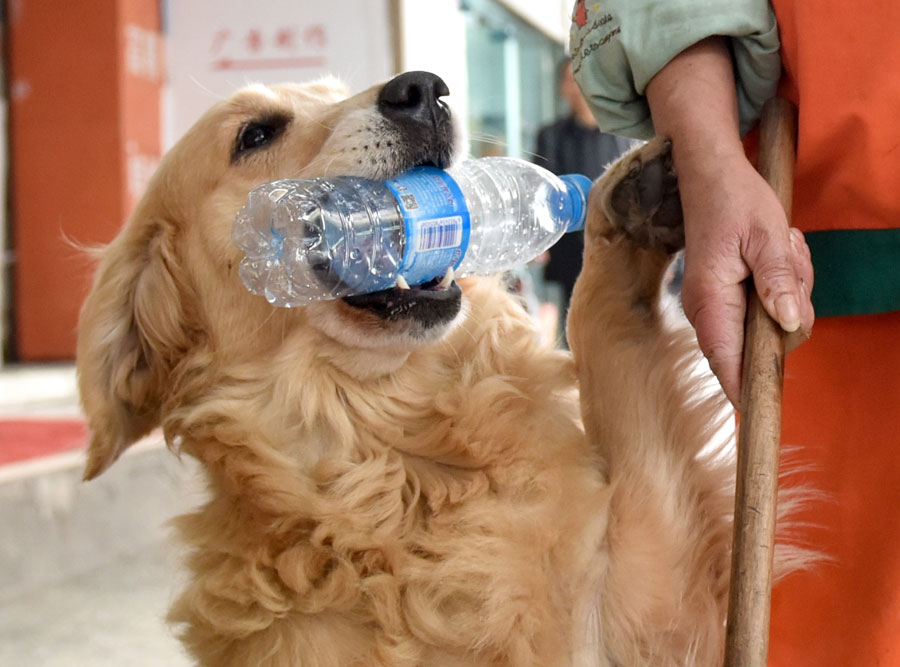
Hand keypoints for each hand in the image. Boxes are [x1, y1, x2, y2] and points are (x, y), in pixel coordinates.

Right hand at [644, 37, 813, 406]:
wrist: (709, 176)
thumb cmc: (735, 201)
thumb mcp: (768, 237)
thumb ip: (779, 281)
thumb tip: (789, 323)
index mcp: (711, 299)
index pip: (725, 360)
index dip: (743, 390)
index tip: (758, 415)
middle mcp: (706, 310)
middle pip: (757, 347)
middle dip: (789, 316)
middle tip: (793, 266)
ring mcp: (714, 307)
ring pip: (765, 328)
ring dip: (788, 294)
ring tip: (784, 251)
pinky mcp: (724, 299)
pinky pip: (761, 311)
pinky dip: (780, 287)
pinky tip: (778, 254)